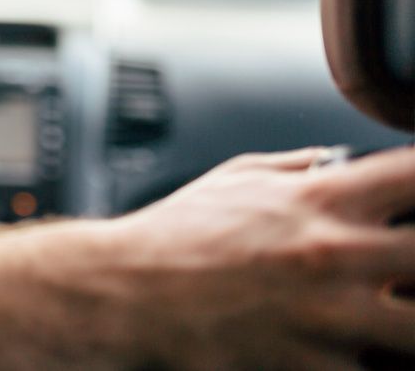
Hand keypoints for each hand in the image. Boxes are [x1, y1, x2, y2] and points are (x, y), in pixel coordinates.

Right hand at [107, 146, 414, 368]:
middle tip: (401, 268)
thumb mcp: (235, 177)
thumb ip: (298, 167)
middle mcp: (337, 254)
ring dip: (408, 321)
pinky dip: (367, 358)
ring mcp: (332, 319)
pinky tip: (350, 346)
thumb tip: (338, 161)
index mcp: (321, 199)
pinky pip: (374, 369)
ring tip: (387, 314)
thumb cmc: (174, 235)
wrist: (126, 293)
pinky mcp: (314, 369)